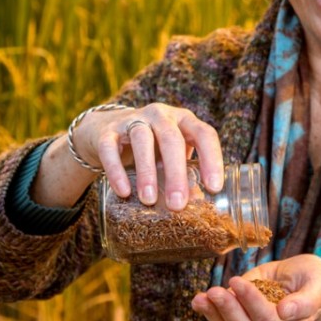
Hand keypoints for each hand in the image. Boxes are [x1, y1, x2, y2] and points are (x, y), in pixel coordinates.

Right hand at [72, 103, 223, 209]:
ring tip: (149, 200)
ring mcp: (133, 119)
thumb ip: (183, 173)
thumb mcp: (171, 155)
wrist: (107, 130)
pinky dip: (116, 170)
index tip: (214, 188)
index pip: (204, 134)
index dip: (212, 159)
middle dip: (176, 173)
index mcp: (184, 120)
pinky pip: (110, 148)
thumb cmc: (151, 147)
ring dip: (147, 171)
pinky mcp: (107, 131)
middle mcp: (161, 115)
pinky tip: (123, 191)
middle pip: (172, 139)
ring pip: (142, 139)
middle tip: (178, 204)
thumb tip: (197, 206)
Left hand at [191, 254, 320, 320]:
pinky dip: (211, 313)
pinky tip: (199, 301)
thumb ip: (306, 300)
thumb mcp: (317, 282)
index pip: (268, 317)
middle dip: (229, 309)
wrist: (307, 285)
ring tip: (200, 298)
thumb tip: (285, 311)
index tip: (239, 280)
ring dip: (214, 313)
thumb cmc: (312, 281)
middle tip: (214, 291)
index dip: (252, 300)